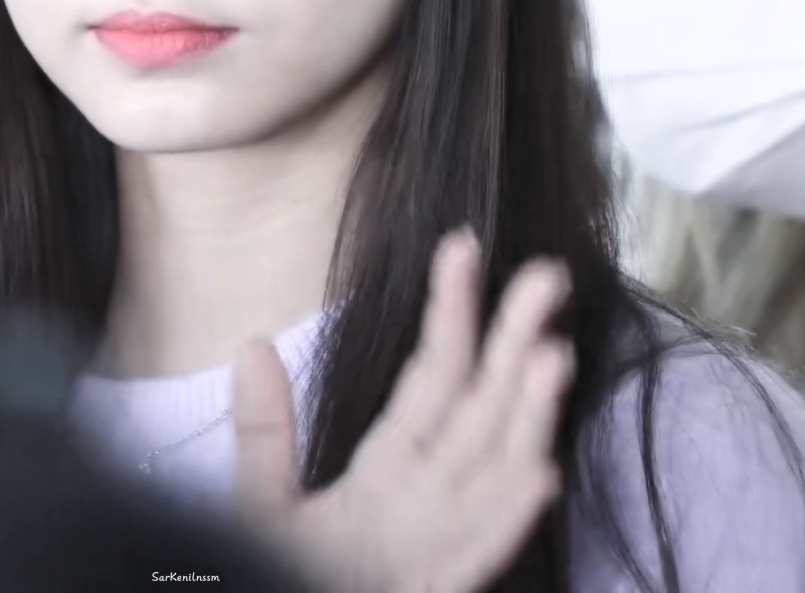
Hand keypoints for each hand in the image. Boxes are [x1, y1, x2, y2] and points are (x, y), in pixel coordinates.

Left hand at [233, 229, 572, 592]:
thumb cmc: (288, 574)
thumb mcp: (265, 502)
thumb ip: (264, 432)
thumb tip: (252, 344)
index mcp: (392, 466)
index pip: (431, 373)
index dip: (449, 309)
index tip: (462, 246)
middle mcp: (429, 497)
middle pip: (479, 406)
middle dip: (513, 342)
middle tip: (546, 274)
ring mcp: (439, 548)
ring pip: (495, 470)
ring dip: (527, 416)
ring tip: (551, 353)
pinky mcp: (435, 590)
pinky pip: (479, 550)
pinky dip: (509, 513)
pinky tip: (540, 471)